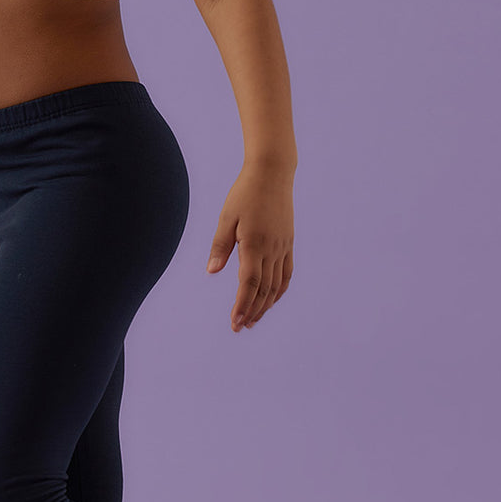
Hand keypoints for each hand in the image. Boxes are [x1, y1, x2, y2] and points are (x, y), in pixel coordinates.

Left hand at [205, 163, 293, 332]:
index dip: (242, 305)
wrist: (272, 174)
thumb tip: (212, 272)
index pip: (249, 284)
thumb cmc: (244, 194)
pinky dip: (280, 290)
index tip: (235, 322)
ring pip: (277, 285)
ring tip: (253, 320)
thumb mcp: (227, 217)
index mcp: (254, 244)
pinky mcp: (288, 243)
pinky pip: (286, 273)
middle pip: (263, 290)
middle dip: (252, 311)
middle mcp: (271, 249)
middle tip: (240, 327)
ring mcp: (283, 247)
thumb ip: (220, 246)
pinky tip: (272, 299)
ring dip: (265, 305)